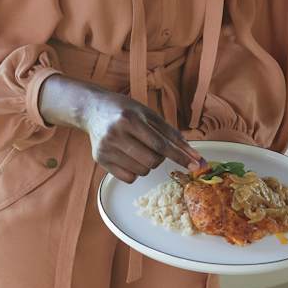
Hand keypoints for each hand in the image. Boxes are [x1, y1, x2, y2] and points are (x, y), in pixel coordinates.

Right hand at [38, 75, 200, 182]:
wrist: (92, 109)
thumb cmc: (124, 110)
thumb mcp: (148, 114)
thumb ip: (170, 133)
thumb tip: (191, 152)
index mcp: (130, 119)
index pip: (161, 144)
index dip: (180, 156)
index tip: (195, 165)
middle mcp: (116, 134)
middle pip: (152, 161)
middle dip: (159, 158)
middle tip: (152, 146)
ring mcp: (106, 148)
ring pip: (142, 171)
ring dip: (147, 164)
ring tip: (138, 148)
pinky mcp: (100, 159)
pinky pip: (129, 178)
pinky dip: (135, 171)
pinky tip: (128, 156)